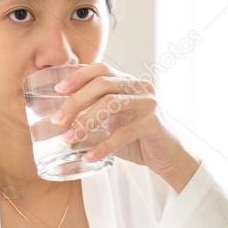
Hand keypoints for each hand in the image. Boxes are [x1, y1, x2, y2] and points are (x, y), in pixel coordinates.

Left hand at [49, 62, 199, 191]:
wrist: (170, 158)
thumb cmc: (137, 140)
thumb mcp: (111, 124)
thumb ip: (91, 118)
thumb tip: (57, 123)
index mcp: (128, 83)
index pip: (101, 69)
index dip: (78, 76)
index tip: (58, 90)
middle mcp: (139, 87)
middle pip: (102, 84)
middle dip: (75, 101)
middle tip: (57, 121)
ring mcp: (148, 103)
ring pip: (111, 103)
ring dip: (86, 121)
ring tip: (69, 139)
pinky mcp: (154, 123)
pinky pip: (123, 132)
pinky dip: (103, 146)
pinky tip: (90, 157)